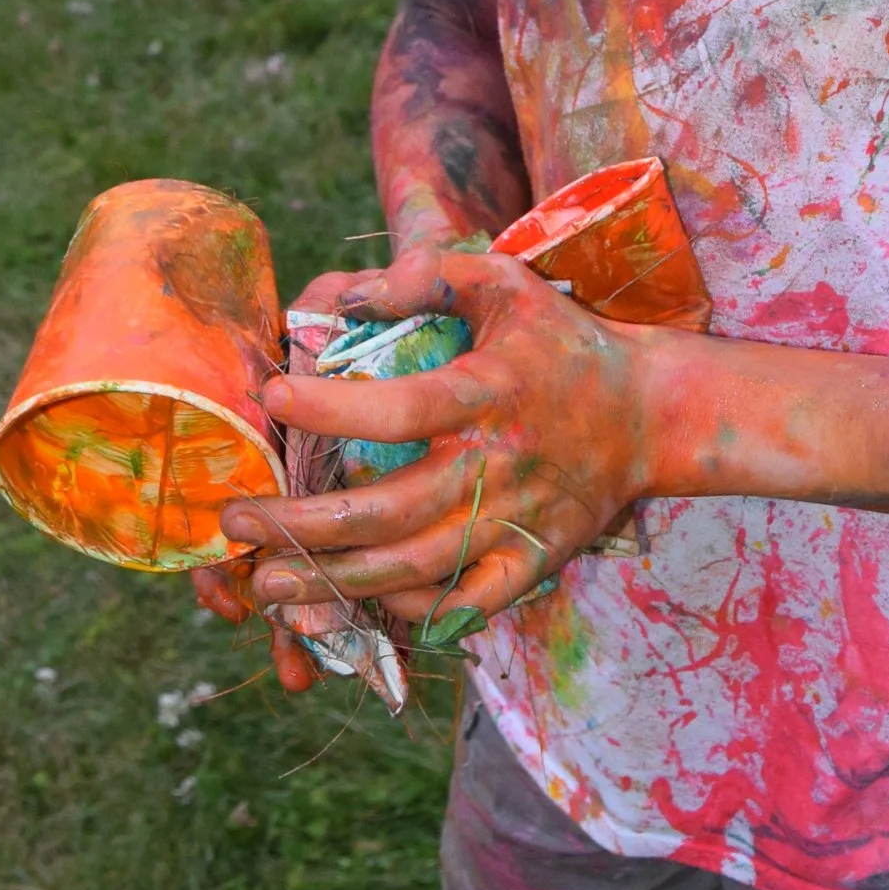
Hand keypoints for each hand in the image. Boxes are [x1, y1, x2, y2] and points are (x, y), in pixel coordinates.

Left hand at [194, 246, 654, 647]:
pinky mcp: (531, 563)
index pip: (398, 409)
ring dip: (331, 580)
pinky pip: (463, 606)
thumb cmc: (564, 343)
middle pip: (386, 512)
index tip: (272, 395)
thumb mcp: (505, 286)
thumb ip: (427, 278)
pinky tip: (356, 602)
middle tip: (236, 521)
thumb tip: (342, 296)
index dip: (329, 408)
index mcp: (488, 394)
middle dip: (300, 524)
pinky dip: (409, 611)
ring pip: (411, 569)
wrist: (652, 414)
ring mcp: (515, 524)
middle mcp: (497, 467)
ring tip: (266, 581)